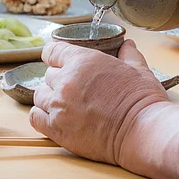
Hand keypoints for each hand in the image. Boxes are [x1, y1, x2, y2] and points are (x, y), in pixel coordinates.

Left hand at [30, 40, 168, 164]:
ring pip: (40, 95)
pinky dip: (42, 116)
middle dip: (59, 81)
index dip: (56, 57)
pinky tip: (55, 118)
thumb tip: (127, 45)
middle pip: (48, 75)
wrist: (142, 133)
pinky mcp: (57, 129)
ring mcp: (59, 106)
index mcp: (83, 61)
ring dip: (50, 99)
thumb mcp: (139, 69)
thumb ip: (128, 55)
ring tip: (67, 106)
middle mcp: (66, 81)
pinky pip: (35, 117)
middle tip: (76, 91)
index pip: (52, 51)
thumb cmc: (143, 100)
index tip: (60, 63)